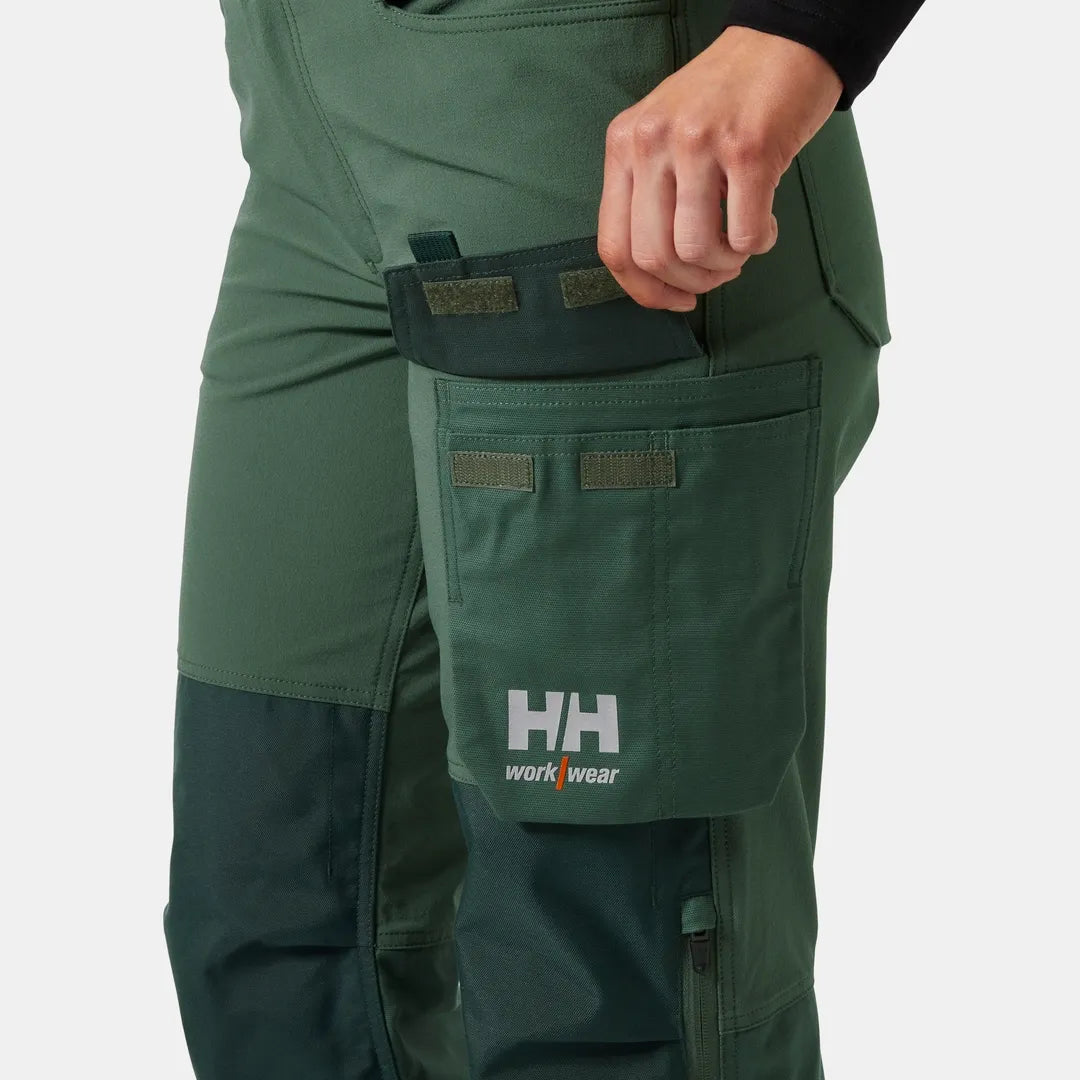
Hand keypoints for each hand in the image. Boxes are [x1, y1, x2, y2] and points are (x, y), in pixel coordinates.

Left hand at [597, 26, 842, 310]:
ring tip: (740, 247)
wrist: (784, 41)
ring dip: (724, 266)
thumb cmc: (725, 101)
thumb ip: (648, 194)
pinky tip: (766, 224)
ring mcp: (698, 143)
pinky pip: (744, 234)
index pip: (614, 247)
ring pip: (695, 251)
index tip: (675, 300)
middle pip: (653, 256)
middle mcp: (652, 142)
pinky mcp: (748, 147)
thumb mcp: (663, 137)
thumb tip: (654, 278)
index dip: (645, 290)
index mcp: (624, 145)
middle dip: (690, 282)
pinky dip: (758, 244)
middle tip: (718, 272)